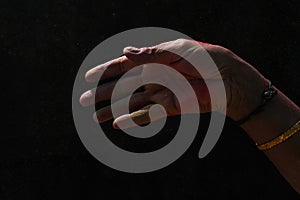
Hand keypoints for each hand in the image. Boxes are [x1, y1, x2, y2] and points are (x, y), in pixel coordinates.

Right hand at [80, 39, 266, 128]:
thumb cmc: (203, 58)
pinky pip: (147, 115)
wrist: (226, 77)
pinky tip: (118, 124)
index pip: (124, 66)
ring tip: (96, 117)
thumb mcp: (176, 51)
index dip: (106, 71)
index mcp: (153, 60)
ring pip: (130, 103)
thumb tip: (124, 52)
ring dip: (113, 110)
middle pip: (122, 87)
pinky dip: (132, 120)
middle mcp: (153, 77)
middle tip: (84, 100)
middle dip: (103, 94)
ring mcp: (159, 93)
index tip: (89, 77)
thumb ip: (151, 54)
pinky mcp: (169, 106)